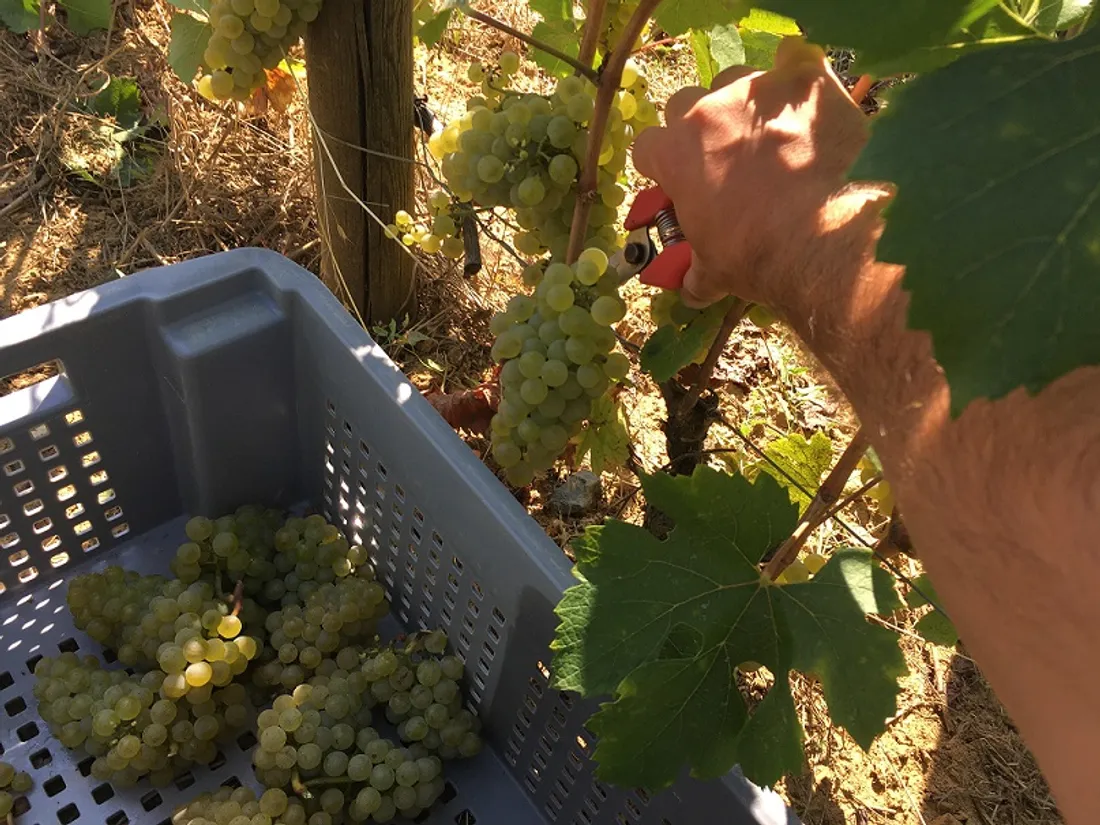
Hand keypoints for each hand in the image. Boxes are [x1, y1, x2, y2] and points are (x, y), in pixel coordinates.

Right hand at [632, 39, 868, 308]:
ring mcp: (757, 89)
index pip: (648, 147)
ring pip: (735, 82)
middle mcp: (708, 110)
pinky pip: (794, 60)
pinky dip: (796, 80)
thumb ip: (695, 272)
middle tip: (722, 162)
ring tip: (769, 138)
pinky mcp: (805, 79)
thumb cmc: (757, 254)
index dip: (662, 168)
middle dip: (697, 131)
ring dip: (743, 105)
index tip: (677, 185)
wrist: (824, 234)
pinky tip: (806, 106)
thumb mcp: (714, 272)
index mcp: (674, 152)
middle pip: (686, 105)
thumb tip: (691, 289)